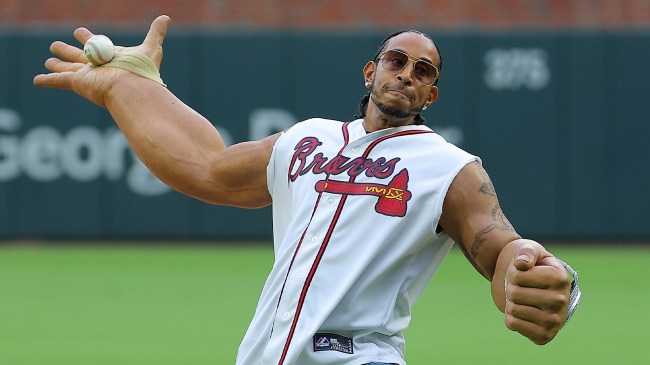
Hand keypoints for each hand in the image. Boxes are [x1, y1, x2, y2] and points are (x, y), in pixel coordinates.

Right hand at [33, 15, 170, 106]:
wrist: (132, 88)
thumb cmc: (142, 70)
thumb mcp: (151, 47)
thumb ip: (156, 33)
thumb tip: (165, 18)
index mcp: (110, 56)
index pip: (95, 44)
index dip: (87, 38)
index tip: (78, 31)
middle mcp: (97, 66)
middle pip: (78, 56)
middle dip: (67, 51)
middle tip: (55, 45)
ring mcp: (87, 75)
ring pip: (67, 68)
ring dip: (56, 65)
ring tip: (47, 62)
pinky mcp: (78, 83)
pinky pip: (58, 81)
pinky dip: (47, 81)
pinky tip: (37, 81)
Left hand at [504, 242, 570, 344]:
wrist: (529, 288)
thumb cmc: (528, 265)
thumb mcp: (528, 250)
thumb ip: (526, 252)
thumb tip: (521, 264)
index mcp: (560, 278)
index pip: (517, 276)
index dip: (513, 272)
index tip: (522, 272)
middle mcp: (561, 301)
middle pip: (514, 294)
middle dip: (511, 288)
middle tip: (521, 287)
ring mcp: (554, 321)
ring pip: (513, 310)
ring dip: (511, 302)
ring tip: (523, 299)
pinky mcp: (544, 336)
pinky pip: (512, 324)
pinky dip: (510, 317)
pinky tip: (523, 313)